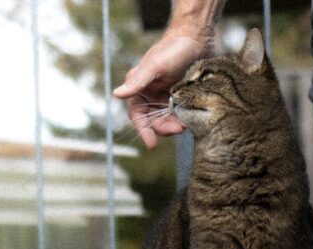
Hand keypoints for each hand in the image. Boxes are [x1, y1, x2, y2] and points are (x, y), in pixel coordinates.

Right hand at [113, 31, 211, 147]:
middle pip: (153, 120)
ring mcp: (166, 95)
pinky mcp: (181, 96)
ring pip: (167, 119)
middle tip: (179, 129)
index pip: (137, 114)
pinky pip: (179, 113)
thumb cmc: (173, 49)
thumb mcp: (155, 66)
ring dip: (174, 125)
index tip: (151, 144)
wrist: (196, 38)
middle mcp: (151, 93)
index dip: (143, 130)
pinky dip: (183, 119)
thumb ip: (137, 81)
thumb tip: (116, 94)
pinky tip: (190, 120)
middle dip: (164, 128)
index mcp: (139, 86)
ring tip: (186, 125)